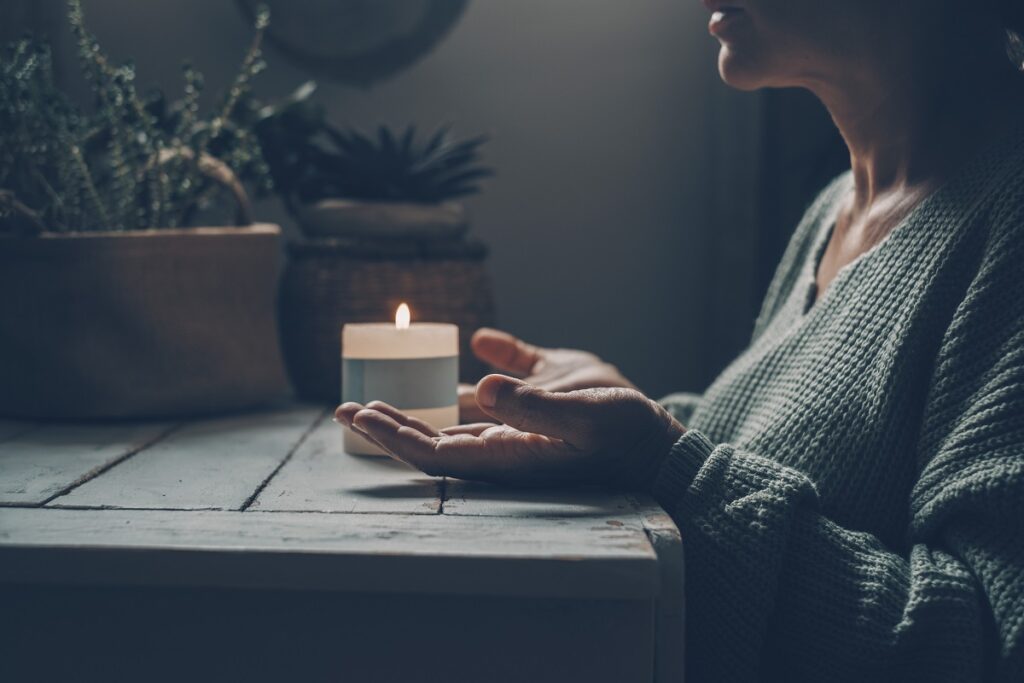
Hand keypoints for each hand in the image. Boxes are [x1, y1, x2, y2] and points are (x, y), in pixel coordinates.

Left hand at [336, 374, 684, 489]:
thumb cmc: (622, 432)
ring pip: (459, 415)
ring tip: (382, 391)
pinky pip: (505, 379)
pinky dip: (487, 362)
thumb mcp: (582, 416)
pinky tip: (480, 343)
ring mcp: (520, 417)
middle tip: (348, 406)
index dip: (394, 436)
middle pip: (434, 437)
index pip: (435, 452)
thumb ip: (533, 405)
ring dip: (421, 404)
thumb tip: (480, 389)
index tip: (360, 415)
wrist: (657, 434)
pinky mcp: (541, 392)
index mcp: (507, 453)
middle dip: (390, 424)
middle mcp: (505, 439)